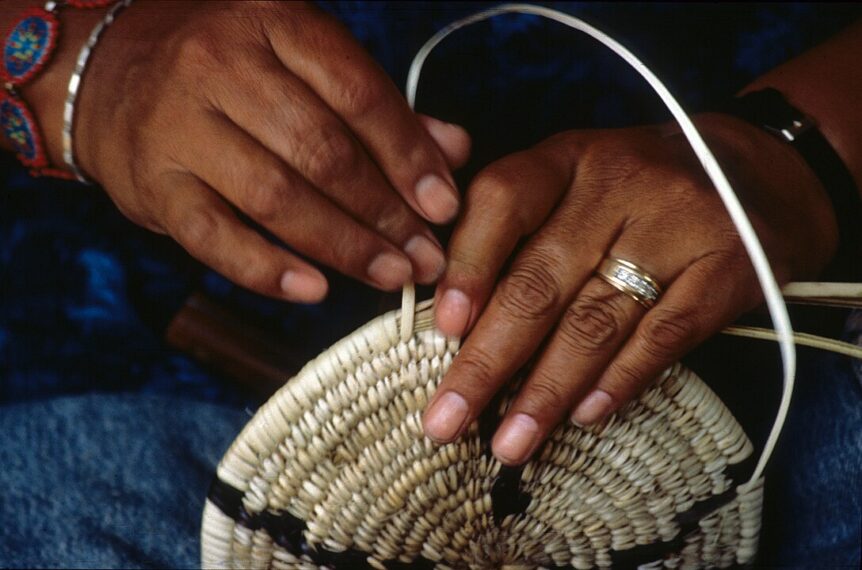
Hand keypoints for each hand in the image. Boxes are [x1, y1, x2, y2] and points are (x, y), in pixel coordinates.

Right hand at [69, 1, 470, 301]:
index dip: (409, 156)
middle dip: (385, 213)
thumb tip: (453, 149)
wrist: (108, 73)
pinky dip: (267, 268)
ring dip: (343, 245)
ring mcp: (181, 125)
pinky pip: (215, 236)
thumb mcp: (300, 63)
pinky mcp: (153, 182)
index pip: (359, 94)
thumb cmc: (225, 70)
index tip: (444, 206)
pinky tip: (315, 290)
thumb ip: (378, 106)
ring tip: (389, 275)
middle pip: (322, 151)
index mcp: (275, 23)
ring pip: (276, 196)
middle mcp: (223, 66)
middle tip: (425, 257)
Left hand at [422, 113, 837, 464]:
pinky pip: (663, 336)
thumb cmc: (639, 189)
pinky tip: (583, 417)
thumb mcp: (576, 180)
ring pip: (596, 321)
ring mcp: (679, 225)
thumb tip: (452, 320)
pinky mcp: (729, 268)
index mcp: (567, 158)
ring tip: (510, 444)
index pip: (503, 200)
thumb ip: (517, 230)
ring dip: (546, 392)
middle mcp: (619, 184)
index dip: (468, 266)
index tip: (442, 329)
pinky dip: (619, 382)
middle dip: (488, 362)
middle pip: (541, 282)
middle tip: (447, 420)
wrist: (759, 170)